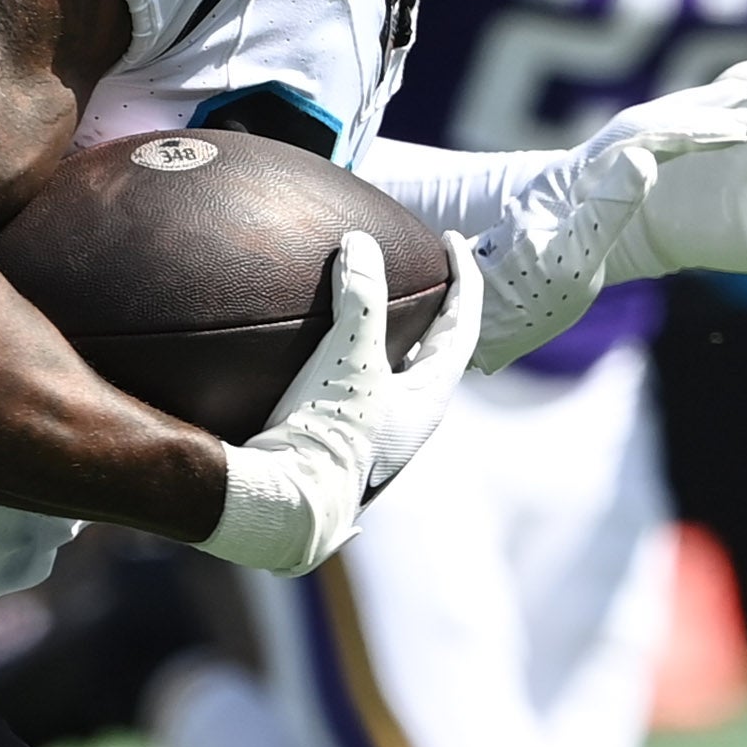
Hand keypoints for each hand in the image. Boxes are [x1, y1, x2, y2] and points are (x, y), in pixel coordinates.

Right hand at [200, 230, 482, 575]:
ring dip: (388, 340)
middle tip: (420, 274)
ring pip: (394, 378)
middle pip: (434, 355)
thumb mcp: (349, 359)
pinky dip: (347, 362)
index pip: (462, 328)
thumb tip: (360, 242)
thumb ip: (360, 298)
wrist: (284, 504)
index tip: (452, 241)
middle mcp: (410, 422)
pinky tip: (315, 355)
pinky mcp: (339, 446)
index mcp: (429, 401)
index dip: (463, 279)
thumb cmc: (328, 434)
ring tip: (368, 308)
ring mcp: (376, 438)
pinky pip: (354, 392)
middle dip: (431, 313)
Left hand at [466, 68, 746, 369]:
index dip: (710, 130)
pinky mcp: (676, 148)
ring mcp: (660, 136)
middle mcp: (638, 133)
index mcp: (608, 154)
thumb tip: (644, 159)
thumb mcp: (561, 250)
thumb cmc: (533, 264)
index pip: (665, 134)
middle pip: (715, 102)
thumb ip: (604, 205)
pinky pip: (739, 123)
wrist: (515, 257)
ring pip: (733, 104)